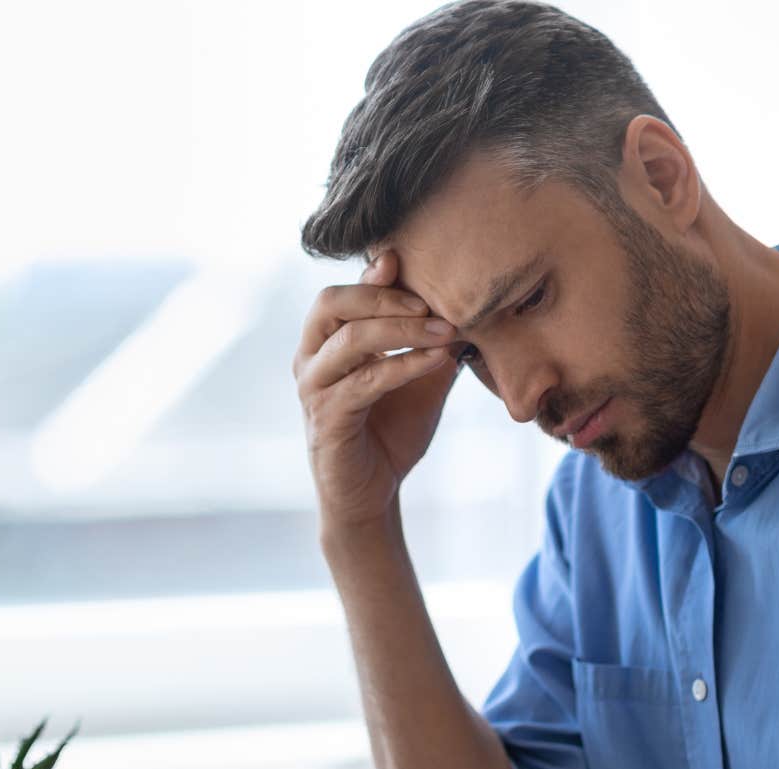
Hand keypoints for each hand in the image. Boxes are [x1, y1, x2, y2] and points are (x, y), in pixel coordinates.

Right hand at [293, 251, 461, 532]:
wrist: (373, 494)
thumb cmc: (391, 431)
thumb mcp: (419, 377)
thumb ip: (430, 341)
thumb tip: (468, 305)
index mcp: (325, 342)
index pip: (342, 293)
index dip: (374, 275)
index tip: (410, 264)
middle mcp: (310, 359)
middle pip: (331, 303)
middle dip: (383, 296)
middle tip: (431, 303)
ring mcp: (314, 389)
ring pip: (349, 340)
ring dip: (401, 329)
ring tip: (446, 330)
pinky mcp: (326, 420)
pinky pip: (364, 382)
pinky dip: (403, 366)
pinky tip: (436, 360)